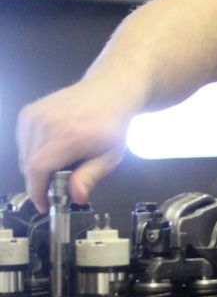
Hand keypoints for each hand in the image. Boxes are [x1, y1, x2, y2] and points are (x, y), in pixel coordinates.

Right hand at [16, 75, 138, 209]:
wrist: (109, 90)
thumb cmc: (113, 125)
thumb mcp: (110, 155)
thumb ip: (90, 176)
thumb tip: (77, 197)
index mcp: (67, 135)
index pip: (37, 169)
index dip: (37, 192)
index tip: (45, 205)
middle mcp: (45, 123)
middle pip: (29, 165)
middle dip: (41, 181)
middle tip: (60, 182)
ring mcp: (34, 115)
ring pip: (24, 155)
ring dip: (37, 166)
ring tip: (61, 160)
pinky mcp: (28, 112)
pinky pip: (23, 142)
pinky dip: (33, 151)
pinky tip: (53, 146)